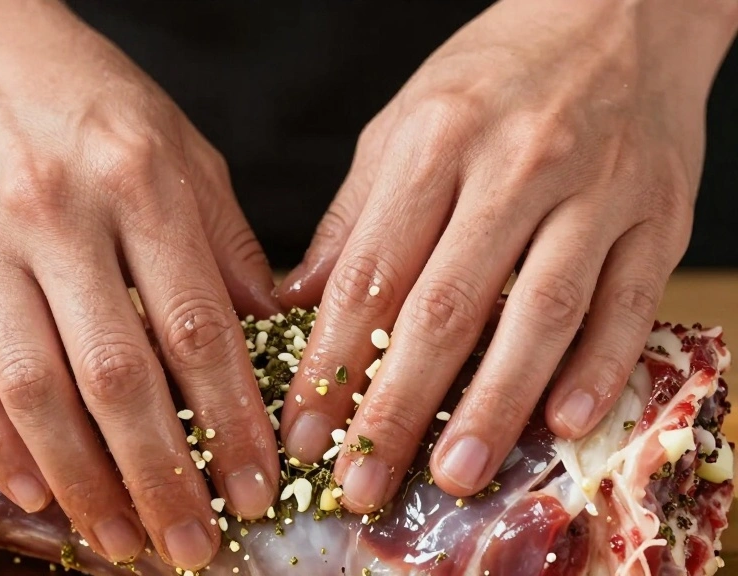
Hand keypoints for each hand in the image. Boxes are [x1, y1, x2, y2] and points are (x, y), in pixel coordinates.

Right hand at [0, 0, 280, 568]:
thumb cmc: (84, 95)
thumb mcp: (179, 146)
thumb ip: (222, 242)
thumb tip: (268, 334)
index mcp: (140, 180)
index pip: (196, 326)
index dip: (230, 420)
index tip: (254, 486)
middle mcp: (58, 215)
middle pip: (114, 376)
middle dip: (160, 477)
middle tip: (189, 547)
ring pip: (32, 392)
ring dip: (81, 482)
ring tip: (120, 540)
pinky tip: (38, 493)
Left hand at [278, 0, 737, 509]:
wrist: (618, 10)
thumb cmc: (495, 75)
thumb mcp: (402, 125)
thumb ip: (353, 217)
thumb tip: (300, 302)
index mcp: (433, 144)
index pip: (370, 273)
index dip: (331, 362)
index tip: (305, 429)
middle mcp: (512, 166)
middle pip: (445, 306)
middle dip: (397, 405)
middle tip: (364, 480)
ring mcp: (593, 191)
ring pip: (539, 313)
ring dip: (493, 404)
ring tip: (454, 472)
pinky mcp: (656, 215)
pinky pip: (626, 302)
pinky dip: (598, 368)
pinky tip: (563, 423)